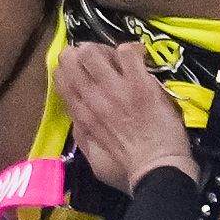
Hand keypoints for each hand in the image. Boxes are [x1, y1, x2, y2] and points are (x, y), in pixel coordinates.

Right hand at [50, 37, 198, 200]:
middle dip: (81, 53)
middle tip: (98, 59)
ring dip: (103, 49)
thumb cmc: (127, 171)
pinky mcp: (141, 83)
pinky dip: (130, 50)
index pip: (61, 79)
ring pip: (93, 52)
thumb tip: (78, 120)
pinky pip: (127, 52)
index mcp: (81, 115)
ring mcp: (116, 88)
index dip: (68, 68)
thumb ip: (82, 136)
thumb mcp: (93, 159)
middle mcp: (93, 97)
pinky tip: (137, 57)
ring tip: (116, 57)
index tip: (80, 70)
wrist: (158, 170)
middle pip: (72, 59)